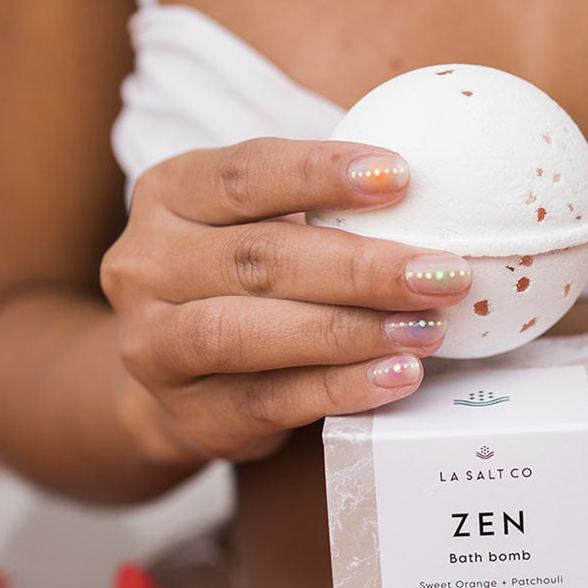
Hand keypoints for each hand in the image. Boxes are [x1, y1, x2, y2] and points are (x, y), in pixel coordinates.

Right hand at [100, 139, 470, 462]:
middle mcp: (145, 265)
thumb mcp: (264, 225)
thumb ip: (324, 211)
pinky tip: (396, 377)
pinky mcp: (192, 413)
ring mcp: (155, 344)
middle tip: (442, 274)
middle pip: (257, 259)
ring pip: (247, 332)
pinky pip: (269, 400)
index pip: (244, 174)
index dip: (321, 173)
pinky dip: (339, 388)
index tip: (401, 177)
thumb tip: (438, 201)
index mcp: (169, 195)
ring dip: (349, 331)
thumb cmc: (251, 284)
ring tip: (426, 330)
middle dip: (360, 267)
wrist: (189, 380)